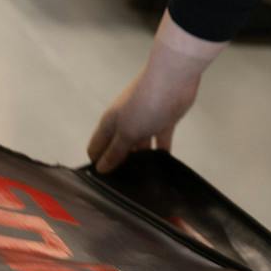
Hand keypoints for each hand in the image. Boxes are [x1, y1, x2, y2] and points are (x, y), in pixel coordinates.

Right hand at [87, 18, 222, 173]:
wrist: (173, 80)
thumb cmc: (143, 104)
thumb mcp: (126, 131)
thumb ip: (115, 151)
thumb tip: (101, 168)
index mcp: (110, 123)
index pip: (96, 147)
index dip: (97, 164)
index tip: (103, 186)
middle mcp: (125, 122)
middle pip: (118, 148)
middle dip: (120, 166)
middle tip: (126, 190)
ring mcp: (145, 121)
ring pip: (139, 146)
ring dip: (141, 161)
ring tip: (145, 183)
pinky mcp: (164, 121)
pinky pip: (159, 141)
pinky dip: (160, 153)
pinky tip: (163, 169)